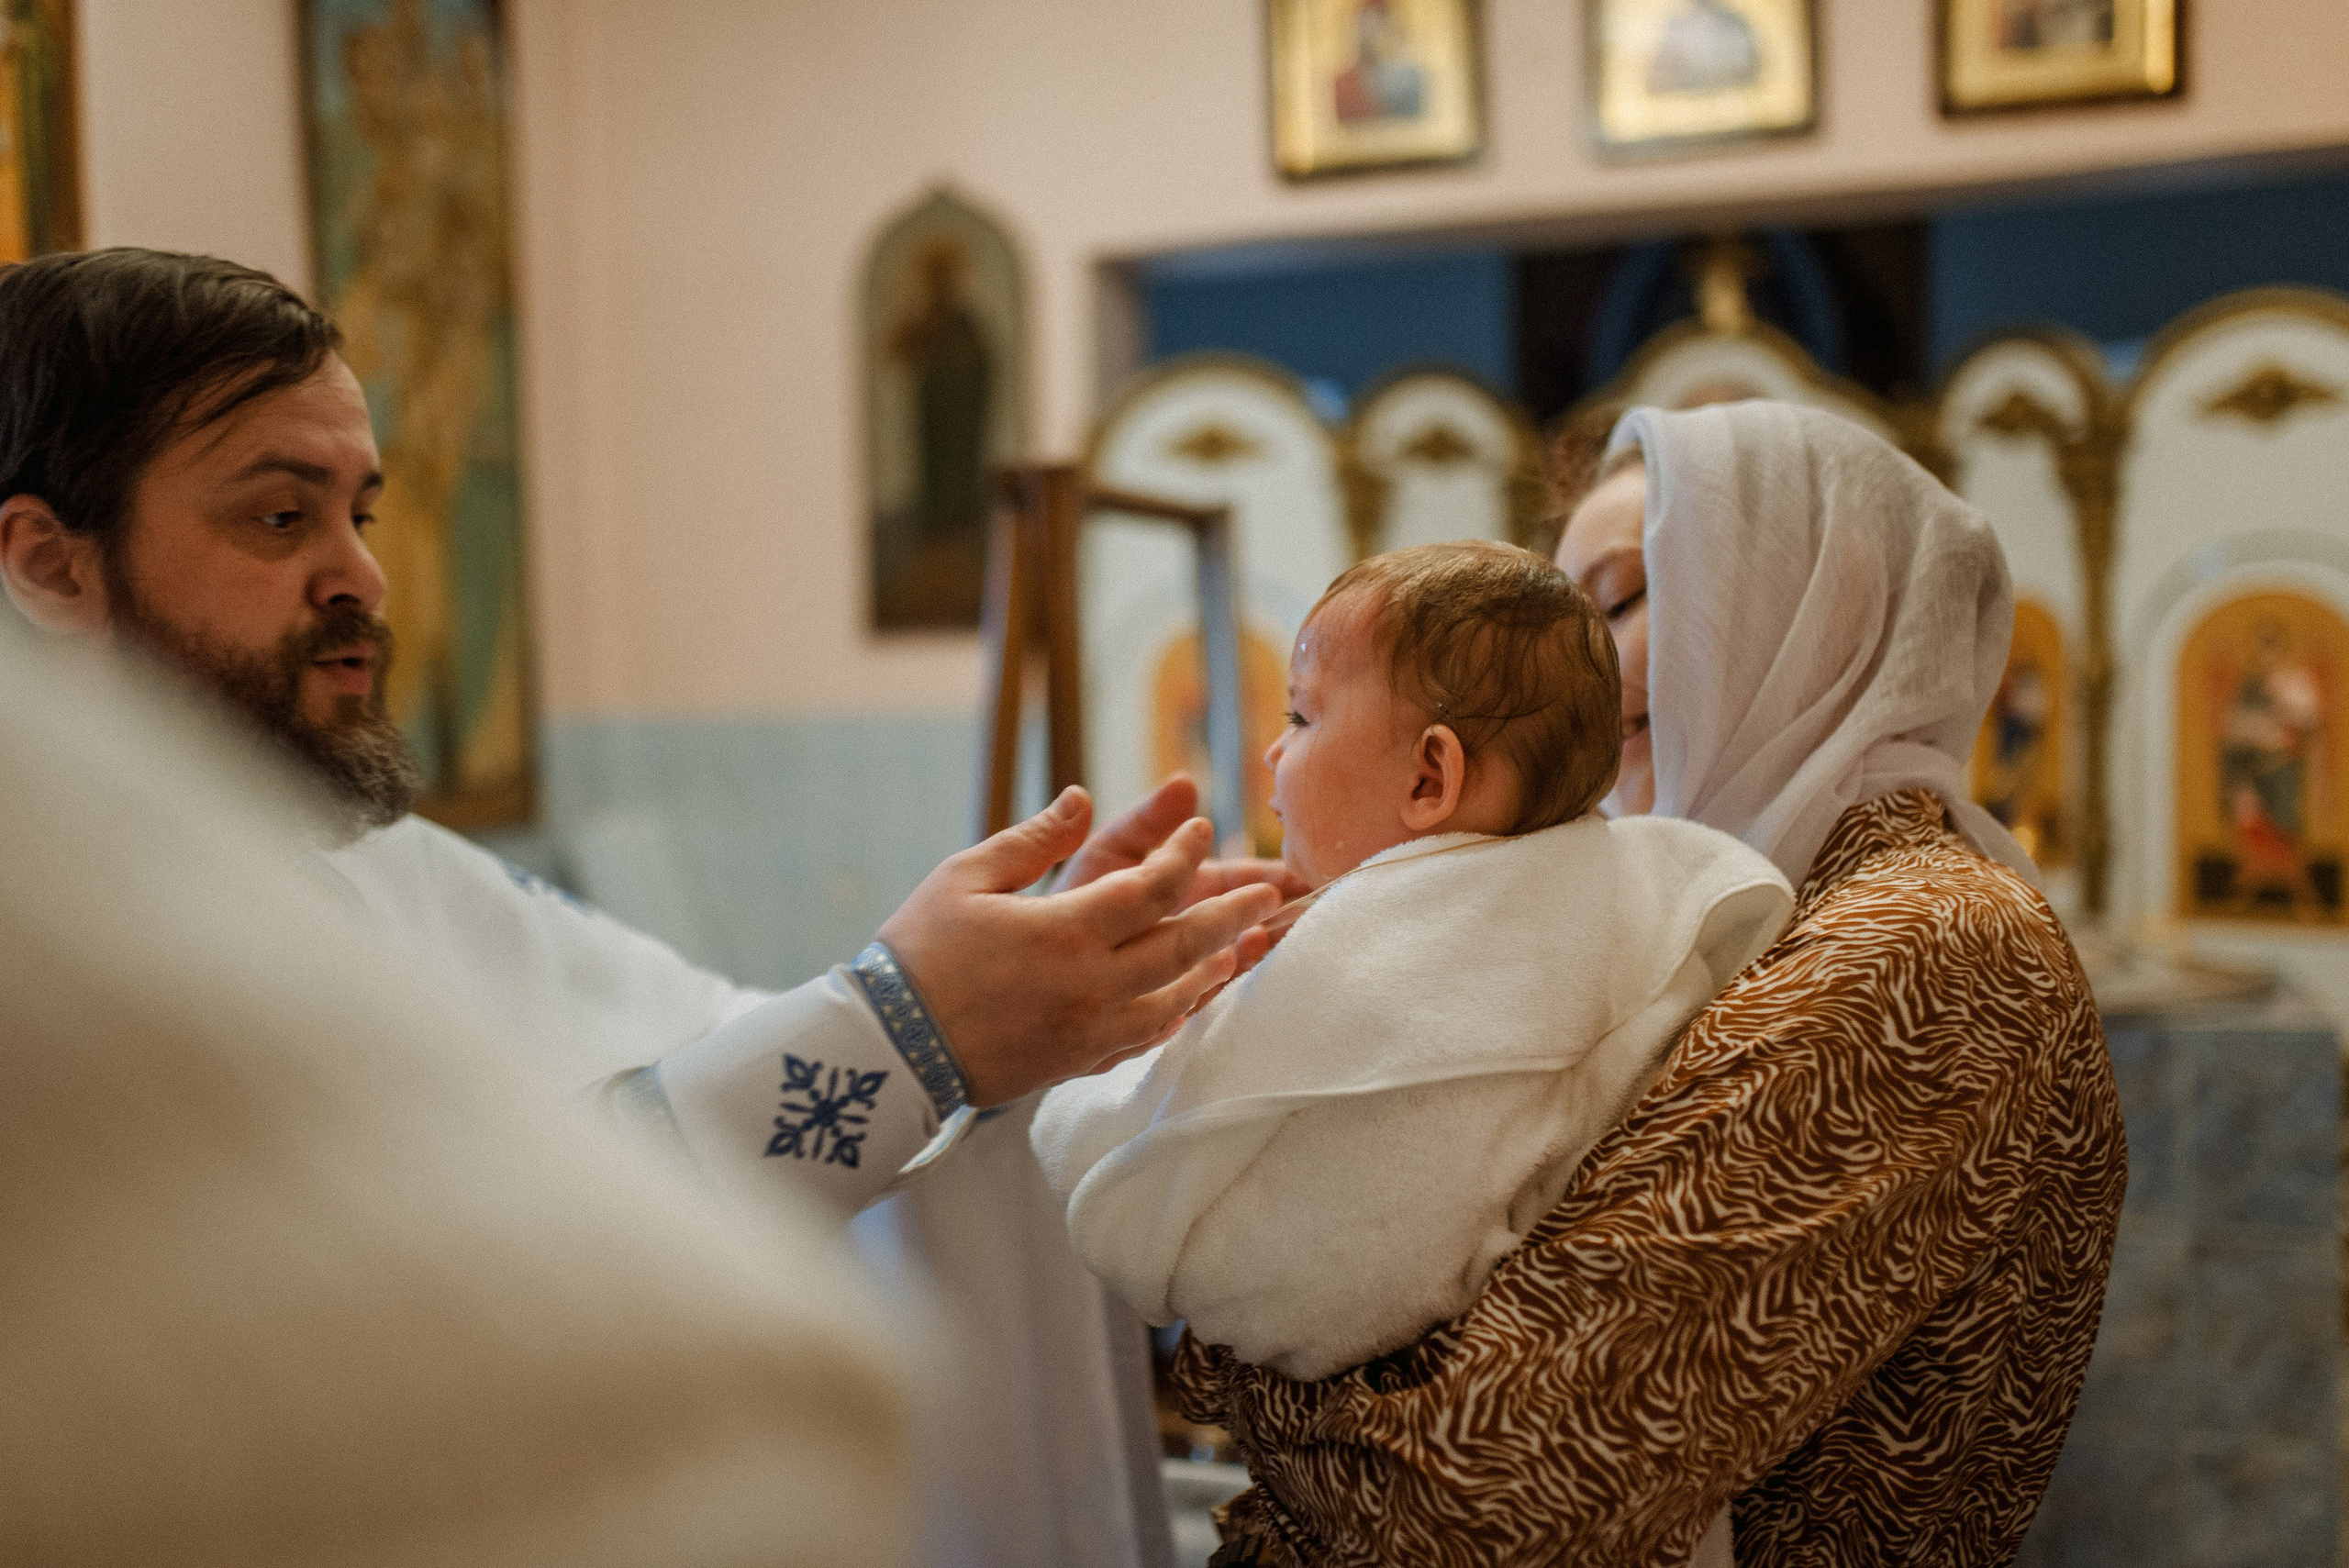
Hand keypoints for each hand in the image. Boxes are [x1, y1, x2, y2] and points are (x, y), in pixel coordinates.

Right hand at [877, 785, 1284, 1107]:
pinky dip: (1176, 1015)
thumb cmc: (919, 953)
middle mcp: (1091, 984)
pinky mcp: (1077, 1062)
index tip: (1202, 827)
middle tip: (1272, 891)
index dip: (1184, 853)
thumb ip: (1033, 839)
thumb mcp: (966, 877)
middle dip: (1231, 913)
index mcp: (1065, 931)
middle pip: (1183, 944)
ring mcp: (1089, 1030)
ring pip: (1175, 997)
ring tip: (1242, 943)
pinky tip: (1190, 1001)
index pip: (1152, 887)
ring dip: (1215, 967)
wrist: (889, 1050)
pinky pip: (1145, 1038)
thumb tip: (1082, 798)